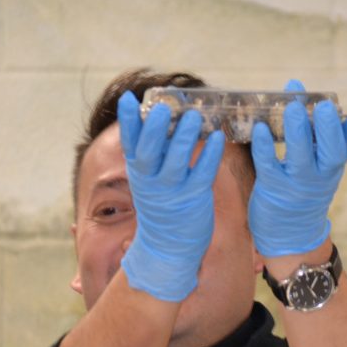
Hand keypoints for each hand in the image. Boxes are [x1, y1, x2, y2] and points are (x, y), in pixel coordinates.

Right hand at [116, 91, 224, 301]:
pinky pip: (203, 174)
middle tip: (162, 108)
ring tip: (193, 116)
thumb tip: (154, 115)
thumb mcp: (148, 180)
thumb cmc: (161, 206)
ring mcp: (173, 192)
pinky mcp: (195, 199)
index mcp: (139, 174)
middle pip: (150, 153)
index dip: (128, 121)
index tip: (128, 98)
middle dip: (154, 129)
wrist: (168, 247)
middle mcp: (152, 182)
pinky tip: (218, 137)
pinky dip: (210, 156)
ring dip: (184, 139)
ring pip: (177, 163)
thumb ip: (152, 152)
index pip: (130, 144)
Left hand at [248, 80, 346, 256]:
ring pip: (300, 158)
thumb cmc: (305, 193)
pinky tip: (260, 129)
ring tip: (293, 108)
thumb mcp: (321, 168)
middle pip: (330, 152)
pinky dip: (265, 147)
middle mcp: (320, 176)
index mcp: (331, 167)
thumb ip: (324, 135)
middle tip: (323, 105)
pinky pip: (269, 166)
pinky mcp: (273, 189)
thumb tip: (322, 95)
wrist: (291, 237)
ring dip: (297, 132)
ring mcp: (297, 184)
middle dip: (328, 128)